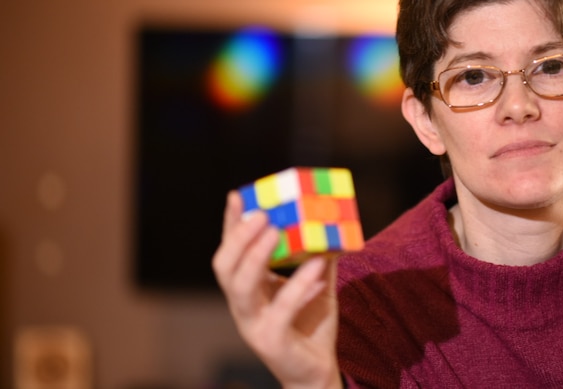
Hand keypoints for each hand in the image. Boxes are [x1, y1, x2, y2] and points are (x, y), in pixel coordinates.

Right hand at [212, 191, 342, 388]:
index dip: (231, 224)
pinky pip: (279, 313)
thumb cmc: (311, 326)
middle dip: (238, 238)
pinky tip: (315, 270)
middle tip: (261, 214)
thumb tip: (333, 225)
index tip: (237, 195)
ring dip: (256, 257)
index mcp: (249, 288)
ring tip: (276, 232)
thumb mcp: (316, 285)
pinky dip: (297, 289)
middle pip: (225, 268)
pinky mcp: (271, 343)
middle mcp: (243, 305)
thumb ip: (319, 257)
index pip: (231, 251)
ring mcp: (253, 325)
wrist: (317, 374)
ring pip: (241, 289)